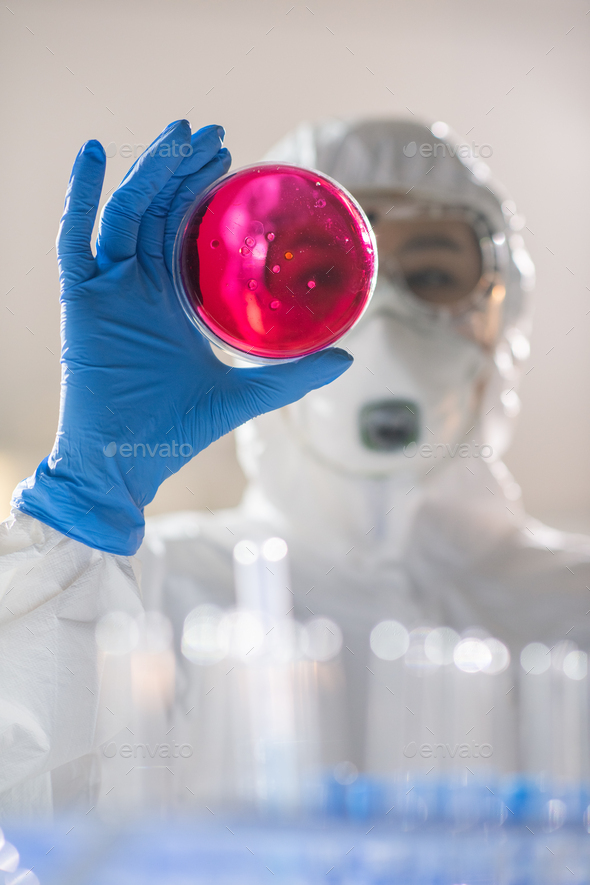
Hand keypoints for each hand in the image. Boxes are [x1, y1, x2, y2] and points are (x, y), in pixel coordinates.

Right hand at [12, 120, 352, 554]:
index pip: (184, 231)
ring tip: (180, 134)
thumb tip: (348, 358)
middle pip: (158, 212)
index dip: (200, 192)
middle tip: (214, 136)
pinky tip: (95, 155)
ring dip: (150, 171)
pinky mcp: (81, 302)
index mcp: (172, 302)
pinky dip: (82, 196)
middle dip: (182, 169)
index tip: (229, 160)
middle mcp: (139, 288)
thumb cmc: (176, 431)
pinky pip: (75, 240)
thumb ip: (291, 375)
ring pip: (126, 214)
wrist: (127, 464)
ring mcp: (109, 291)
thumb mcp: (244, 394)